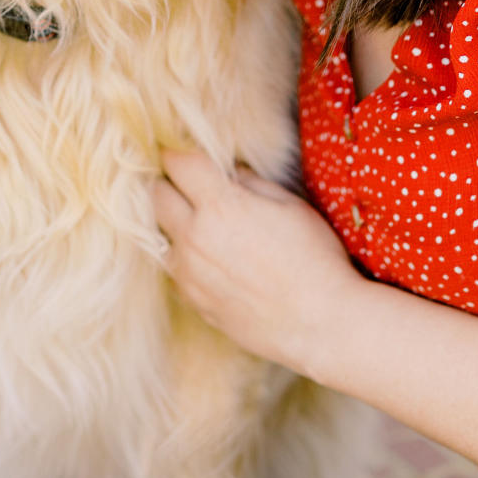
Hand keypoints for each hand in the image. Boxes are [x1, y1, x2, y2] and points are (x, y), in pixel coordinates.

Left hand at [151, 149, 362, 375]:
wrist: (322, 325)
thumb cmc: (315, 260)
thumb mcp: (291, 206)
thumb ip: (251, 183)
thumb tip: (228, 171)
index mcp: (219, 207)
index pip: (177, 163)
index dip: (179, 152)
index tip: (186, 153)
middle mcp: (194, 238)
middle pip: (156, 195)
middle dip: (169, 183)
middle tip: (190, 184)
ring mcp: (189, 274)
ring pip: (159, 234)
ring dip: (173, 223)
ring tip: (202, 223)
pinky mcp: (193, 302)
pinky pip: (174, 268)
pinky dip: (184, 257)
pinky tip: (212, 259)